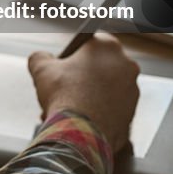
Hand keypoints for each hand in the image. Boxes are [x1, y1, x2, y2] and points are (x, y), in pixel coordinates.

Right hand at [28, 34, 139, 152]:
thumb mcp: (41, 68)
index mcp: (108, 47)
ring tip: (67, 107)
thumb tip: (41, 58)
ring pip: (105, 89)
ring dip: (88, 95)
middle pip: (98, 66)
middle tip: (63, 87)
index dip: (74, 51)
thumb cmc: (64, 96)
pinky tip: (78, 120)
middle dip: (80, 76)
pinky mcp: (131, 114)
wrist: (80, 133)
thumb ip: (41, 56)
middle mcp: (127, 66)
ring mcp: (132, 91)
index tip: (64, 61)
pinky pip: (109, 109)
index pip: (90, 40)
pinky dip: (96, 112)